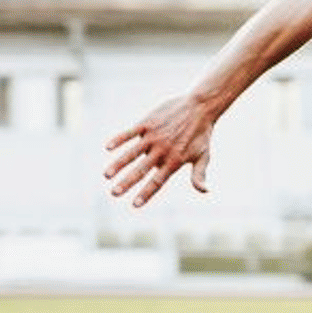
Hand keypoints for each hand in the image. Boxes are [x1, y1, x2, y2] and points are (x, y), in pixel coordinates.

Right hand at [103, 93, 216, 207]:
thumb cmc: (201, 134)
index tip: (134, 205)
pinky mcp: (148, 123)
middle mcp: (162, 150)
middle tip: (114, 193)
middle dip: (127, 183)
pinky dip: (119, 139)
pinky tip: (108, 147)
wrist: (200, 107)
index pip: (157, 181)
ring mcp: (154, 136)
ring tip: (106, 175)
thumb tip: (205, 191)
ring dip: (119, 164)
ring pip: (132, 152)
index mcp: (175, 161)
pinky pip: (130, 133)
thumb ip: (199, 175)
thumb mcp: (203, 156)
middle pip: (142, 170)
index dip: (146, 193)